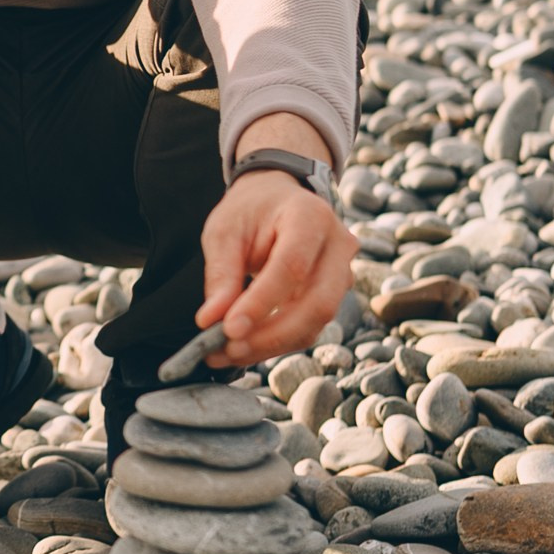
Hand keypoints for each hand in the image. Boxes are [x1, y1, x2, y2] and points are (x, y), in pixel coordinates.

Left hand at [196, 125, 353, 366]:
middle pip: (317, 303)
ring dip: (271, 345)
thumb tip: (210, 321)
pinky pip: (310, 326)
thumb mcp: (224, 231)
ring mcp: (343, 272)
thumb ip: (220, 274)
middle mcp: (338, 245)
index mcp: (310, 216)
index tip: (229, 329)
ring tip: (227, 354)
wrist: (278, 199)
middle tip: (228, 350)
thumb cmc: (250, 211)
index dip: (262, 302)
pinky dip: (276, 342)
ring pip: (316, 322)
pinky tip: (244, 348)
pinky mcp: (334, 294)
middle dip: (271, 335)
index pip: (292, 266)